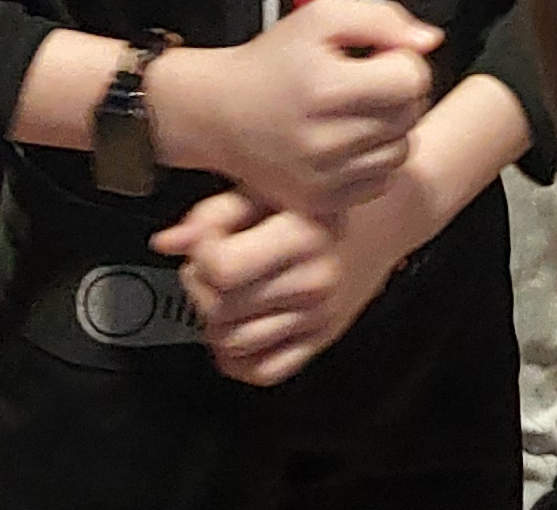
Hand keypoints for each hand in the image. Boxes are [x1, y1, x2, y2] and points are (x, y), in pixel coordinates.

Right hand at [148, 0, 438, 216]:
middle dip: (398, 93)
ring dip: (390, 129)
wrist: (218, 113)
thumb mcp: (321, 18)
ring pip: (401, 151)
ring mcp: (322, 177)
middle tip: (365, 82)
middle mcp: (324, 140)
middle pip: (410, 115)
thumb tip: (428, 41)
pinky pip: (381, 182)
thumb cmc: (270, 63)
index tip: (378, 57)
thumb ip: (382, 20)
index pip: (412, 79)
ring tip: (355, 111)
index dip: (402, 61)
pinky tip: (349, 140)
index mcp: (326, 89)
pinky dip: (375, 160)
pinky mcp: (319, 203)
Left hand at [156, 178, 431, 385]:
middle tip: (212, 262)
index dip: (200, 253)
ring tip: (225, 291)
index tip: (208, 239)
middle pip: (220, 307)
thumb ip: (215, 213)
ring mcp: (319, 315)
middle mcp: (314, 280)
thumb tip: (167, 243)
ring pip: (234, 343)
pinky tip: (237, 329)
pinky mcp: (322, 338)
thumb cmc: (325, 197)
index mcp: (303, 234)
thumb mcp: (272, 188)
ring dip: (214, 320)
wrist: (390, 216)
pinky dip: (237, 358)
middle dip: (200, 284)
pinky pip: (264, 370)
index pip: (221, 268)